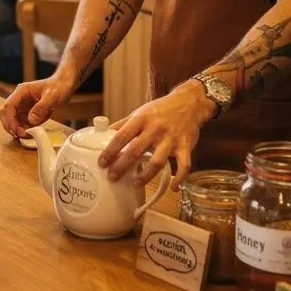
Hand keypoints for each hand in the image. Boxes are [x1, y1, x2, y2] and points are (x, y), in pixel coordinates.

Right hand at [0, 72, 75, 138]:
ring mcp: (22, 106)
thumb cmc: (58, 87)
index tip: (16, 130)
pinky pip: (20, 123)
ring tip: (26, 135)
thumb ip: (41, 108)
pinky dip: (23, 129)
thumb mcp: (52, 96)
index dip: (10, 120)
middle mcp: (19, 99)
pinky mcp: (27, 113)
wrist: (64, 86)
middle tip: (20, 135)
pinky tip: (31, 132)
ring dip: (15, 129)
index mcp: (22, 91)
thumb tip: (31, 120)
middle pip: (5, 113)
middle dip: (9, 125)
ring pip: (11, 119)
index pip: (9, 106)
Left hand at [97, 82, 217, 190]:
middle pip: (136, 150)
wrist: (189, 102)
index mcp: (142, 119)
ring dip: (146, 175)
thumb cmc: (161, 109)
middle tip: (112, 177)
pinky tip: (173, 188)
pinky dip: (179, 178)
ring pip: (157, 161)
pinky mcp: (185, 146)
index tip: (102, 163)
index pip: (122, 136)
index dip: (110, 151)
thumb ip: (124, 124)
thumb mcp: (141, 112)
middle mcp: (156, 128)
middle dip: (122, 166)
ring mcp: (171, 139)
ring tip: (135, 183)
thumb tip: (104, 134)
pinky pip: (184, 165)